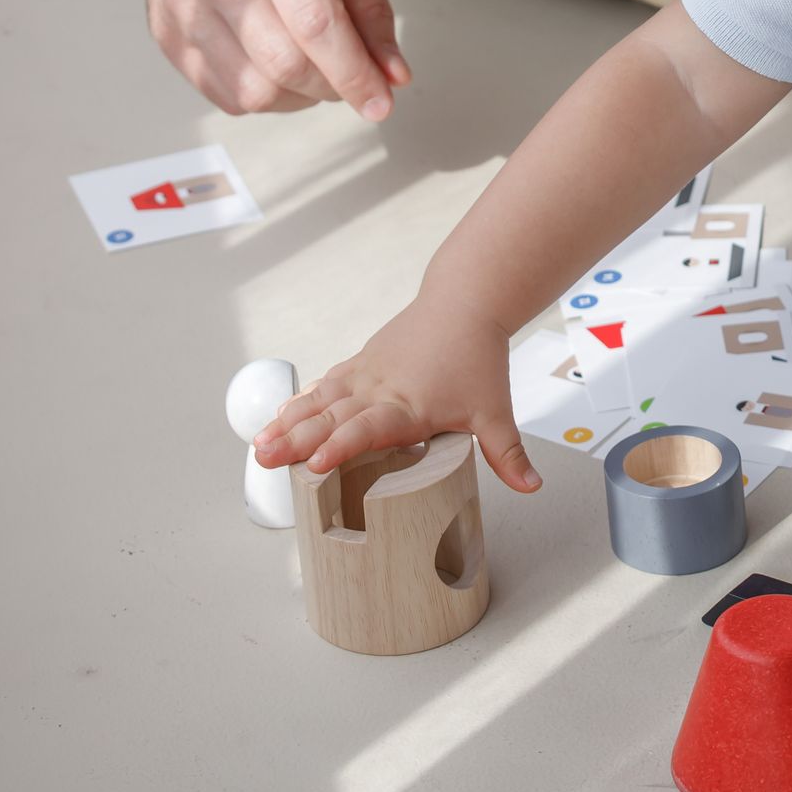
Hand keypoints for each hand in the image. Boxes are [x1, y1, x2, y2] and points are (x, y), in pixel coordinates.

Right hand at [131, 0, 409, 119]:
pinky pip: (227, 95)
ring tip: (311, 58)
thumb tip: (391, 73)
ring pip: (254, 91)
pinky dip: (265, 93)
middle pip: (284, 63)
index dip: (355, 72)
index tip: (382, 100)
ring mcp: (182, 6)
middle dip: (333, 85)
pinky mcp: (166, 35)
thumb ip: (368, 0)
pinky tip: (274, 58)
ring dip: (300, 93)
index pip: (315, 21)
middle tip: (352, 72)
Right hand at [253, 294, 538, 494]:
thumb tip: (532, 489)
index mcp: (410, 405)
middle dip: (298, 441)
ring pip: (321, 401)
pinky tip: (278, 419)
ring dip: (289, 424)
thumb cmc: (477, 356)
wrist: (465, 302)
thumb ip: (508, 454)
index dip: (343, 447)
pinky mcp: (362, 365)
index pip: (370, 429)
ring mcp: (367, 374)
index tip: (317, 464)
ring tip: (259, 447)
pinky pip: (326, 385)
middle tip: (266, 460)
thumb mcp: (495, 409)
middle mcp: (381, 389)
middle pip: (334, 417)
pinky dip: (301, 402)